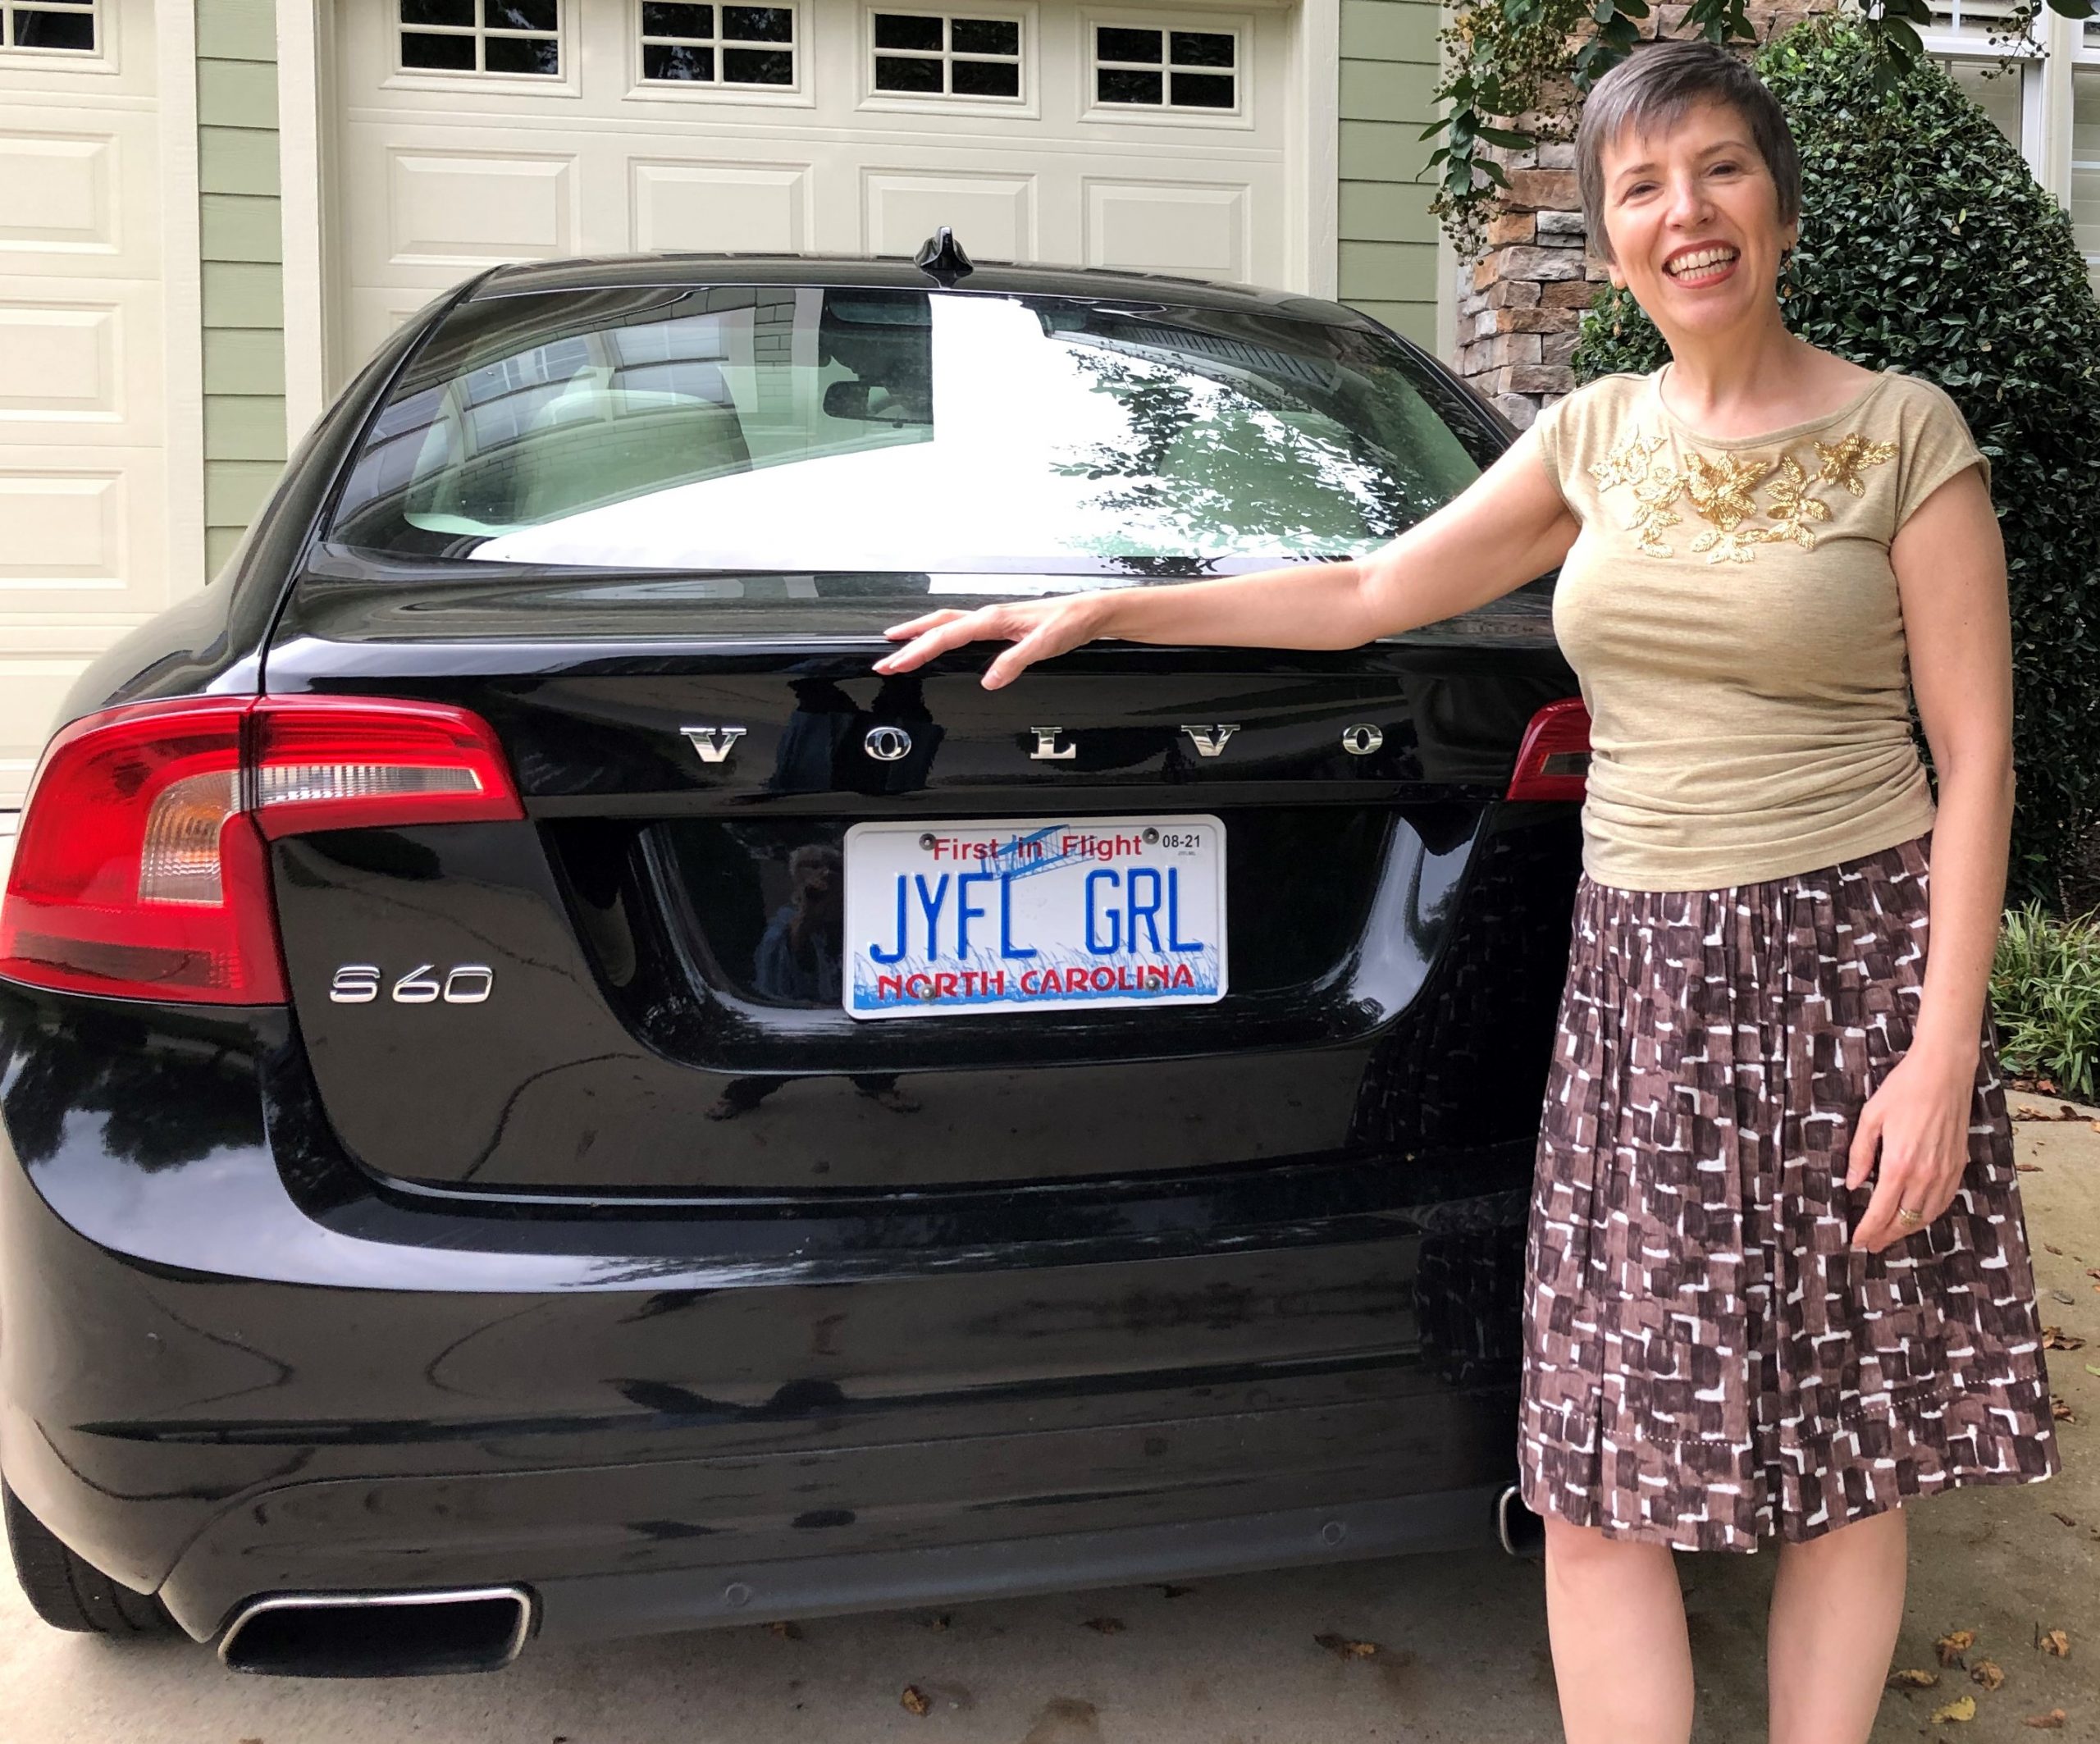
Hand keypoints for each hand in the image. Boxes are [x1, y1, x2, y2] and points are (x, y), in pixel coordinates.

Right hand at [874, 594, 1110, 689]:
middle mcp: (989, 617)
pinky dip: (942, 634)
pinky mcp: (1000, 626)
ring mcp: (993, 620)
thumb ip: (1014, 662)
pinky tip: (940, 642)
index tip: (897, 662)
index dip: (918, 650)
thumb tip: (989, 680)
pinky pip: (961, 628)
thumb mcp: (1044, 645)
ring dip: (921, 634)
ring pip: (947, 624)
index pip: (946, 636)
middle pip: (937, 626)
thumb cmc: (1070, 623)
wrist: (1090, 613)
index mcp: (993, 620)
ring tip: (899, 644)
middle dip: (908, 641)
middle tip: (886, 658)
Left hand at [1845, 1038, 1980, 1252]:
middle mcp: (1925, 1174)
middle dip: (1886, 1236)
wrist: (1945, 1072)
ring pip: (1926, 1215)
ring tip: (1890, 1236)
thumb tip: (1854, 1184)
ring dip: (1907, 1230)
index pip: (1881, 1210)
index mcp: (1900, 1164)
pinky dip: (1930, 1215)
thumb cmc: (1903, 1090)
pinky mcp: (1959, 1165)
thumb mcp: (1871, 1117)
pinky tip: (1918, 1217)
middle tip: (1870, 1246)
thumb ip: (1861, 1154)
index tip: (1857, 1241)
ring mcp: (1946, 1171)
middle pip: (1905, 1219)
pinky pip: (1944, 1201)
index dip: (1868, 1230)